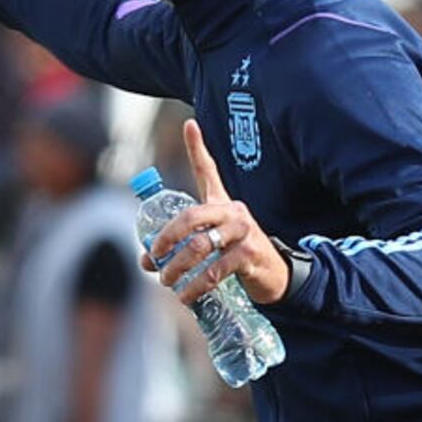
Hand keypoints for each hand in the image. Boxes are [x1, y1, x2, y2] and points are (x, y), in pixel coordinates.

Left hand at [143, 119, 289, 305]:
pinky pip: (216, 270)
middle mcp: (232, 212)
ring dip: (177, 267)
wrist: (275, 276)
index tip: (190, 125)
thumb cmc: (238, 256)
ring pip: (201, 247)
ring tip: (166, 282)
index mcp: (222, 204)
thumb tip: (145, 262)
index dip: (198, 147)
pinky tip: (186, 296)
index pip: (208, 171)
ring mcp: (242, 232)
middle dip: (166, 237)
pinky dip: (196, 285)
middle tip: (153, 256)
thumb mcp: (212, 245)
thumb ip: (180, 248)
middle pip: (191, 217)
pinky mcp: (249, 255)